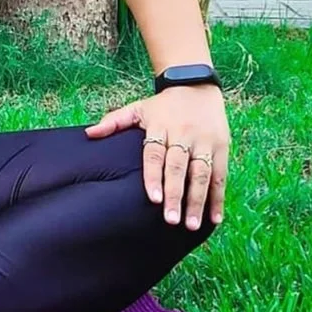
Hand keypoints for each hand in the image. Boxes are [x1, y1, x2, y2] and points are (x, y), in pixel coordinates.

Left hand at [83, 84, 228, 229]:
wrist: (196, 86)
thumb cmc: (162, 105)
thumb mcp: (138, 108)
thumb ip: (114, 122)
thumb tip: (89, 134)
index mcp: (161, 127)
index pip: (155, 154)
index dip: (154, 176)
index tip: (153, 198)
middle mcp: (184, 136)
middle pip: (179, 168)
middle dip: (176, 195)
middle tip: (171, 220)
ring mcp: (205, 142)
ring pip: (202, 175)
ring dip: (198, 201)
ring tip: (192, 225)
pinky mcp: (221, 148)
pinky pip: (220, 176)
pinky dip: (218, 198)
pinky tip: (215, 218)